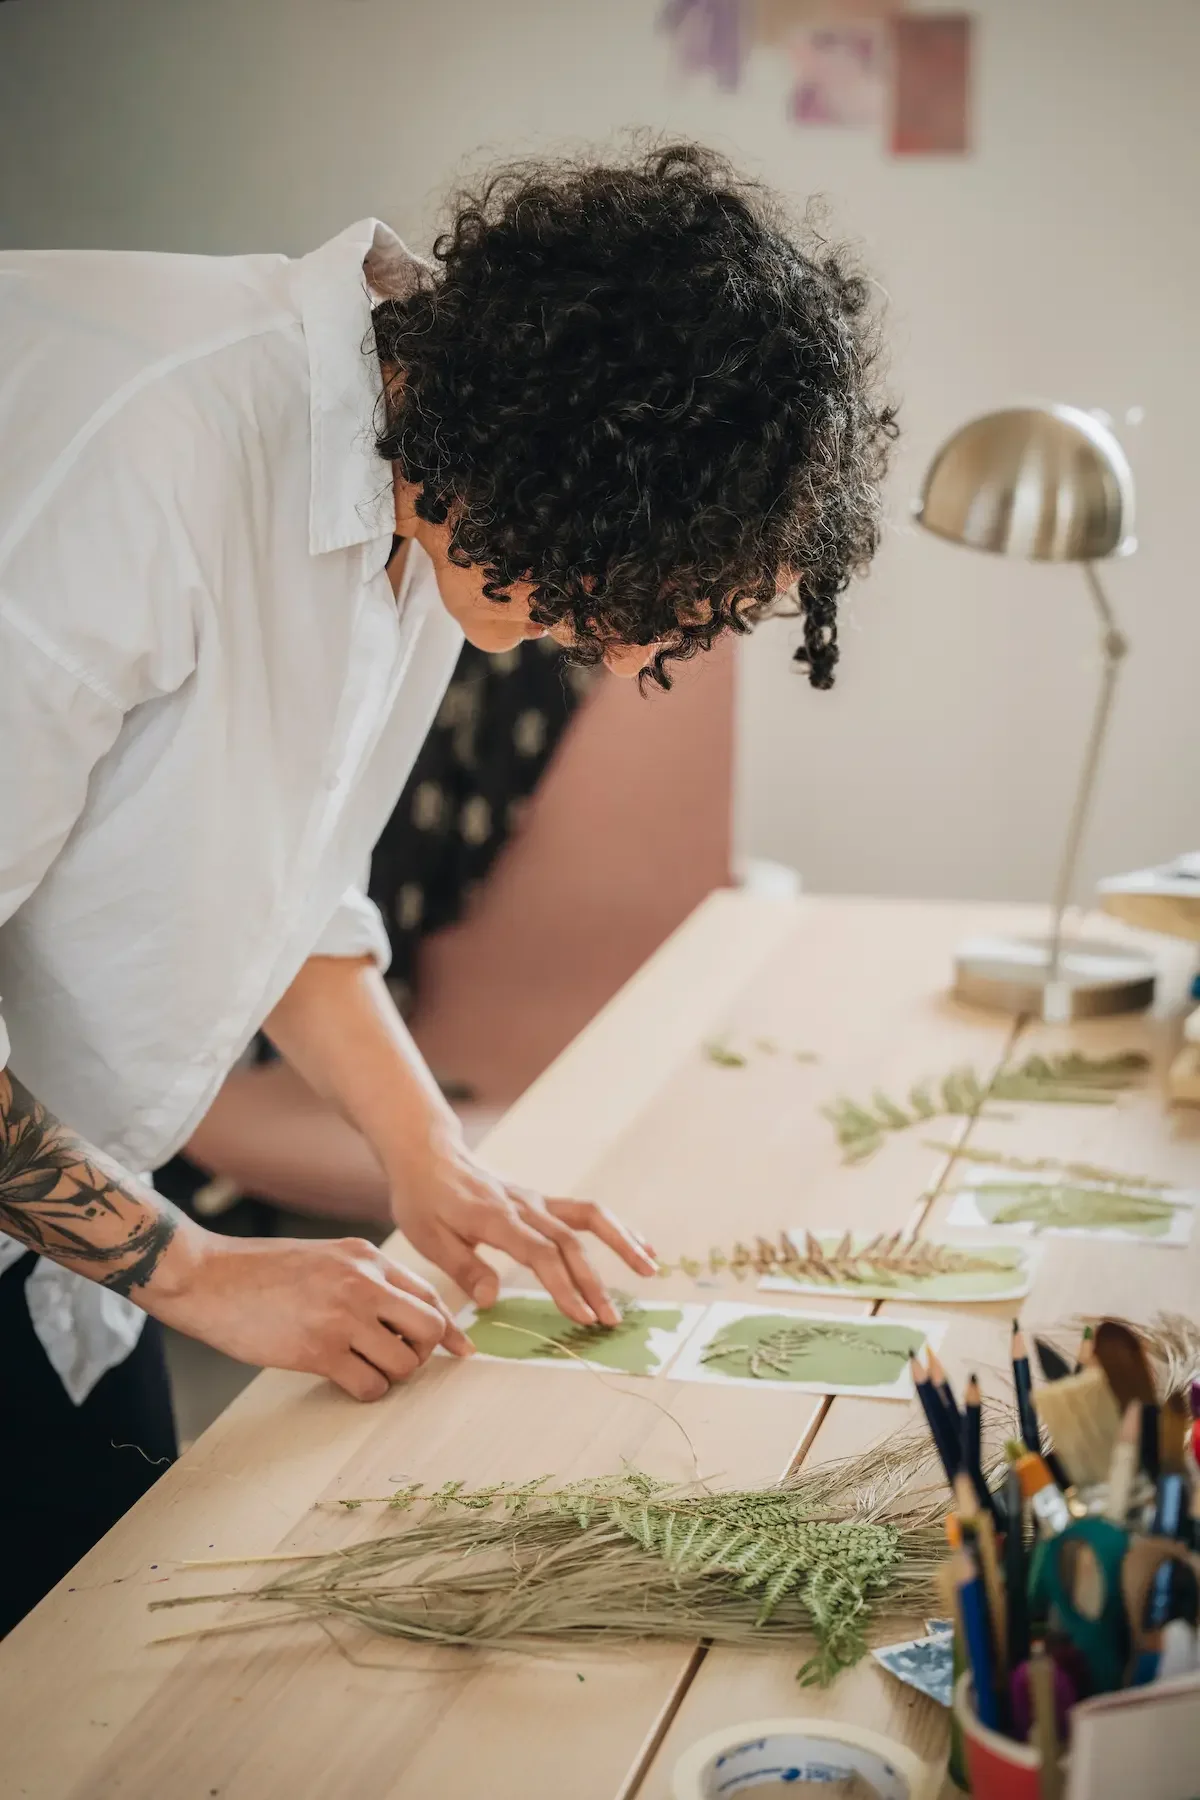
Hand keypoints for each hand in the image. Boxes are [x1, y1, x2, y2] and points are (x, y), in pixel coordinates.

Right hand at [145, 1223, 472, 1400]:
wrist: (209, 1278)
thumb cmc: (264, 1271)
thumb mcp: (327, 1258)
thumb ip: (367, 1279)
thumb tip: (405, 1316)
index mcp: (367, 1258)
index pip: (429, 1296)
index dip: (446, 1329)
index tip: (458, 1351)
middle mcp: (363, 1283)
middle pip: (429, 1329)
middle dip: (421, 1352)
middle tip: (395, 1359)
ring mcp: (343, 1317)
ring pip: (404, 1363)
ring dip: (389, 1375)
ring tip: (360, 1367)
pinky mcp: (319, 1351)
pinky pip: (370, 1386)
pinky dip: (364, 1390)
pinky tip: (342, 1378)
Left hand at [388, 1146, 656, 1326]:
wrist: (429, 1155)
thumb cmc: (424, 1200)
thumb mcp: (428, 1237)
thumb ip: (463, 1268)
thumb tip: (492, 1300)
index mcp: (496, 1218)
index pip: (540, 1254)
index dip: (564, 1285)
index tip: (582, 1316)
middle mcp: (525, 1206)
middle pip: (570, 1244)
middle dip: (594, 1283)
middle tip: (611, 1320)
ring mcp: (538, 1201)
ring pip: (590, 1219)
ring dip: (622, 1243)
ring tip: (650, 1270)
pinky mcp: (543, 1201)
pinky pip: (587, 1212)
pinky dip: (617, 1228)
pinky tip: (640, 1246)